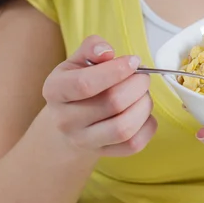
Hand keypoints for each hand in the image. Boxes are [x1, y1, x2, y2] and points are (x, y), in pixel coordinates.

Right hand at [42, 35, 156, 156]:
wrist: (69, 122)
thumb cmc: (77, 86)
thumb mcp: (77, 62)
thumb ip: (92, 48)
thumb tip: (106, 51)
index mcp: (55, 90)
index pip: (85, 84)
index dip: (116, 71)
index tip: (134, 61)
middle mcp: (65, 120)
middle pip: (112, 103)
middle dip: (137, 85)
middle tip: (143, 77)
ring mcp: (84, 141)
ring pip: (124, 128)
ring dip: (144, 106)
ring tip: (143, 95)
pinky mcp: (104, 153)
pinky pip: (134, 144)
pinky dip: (148, 126)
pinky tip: (143, 113)